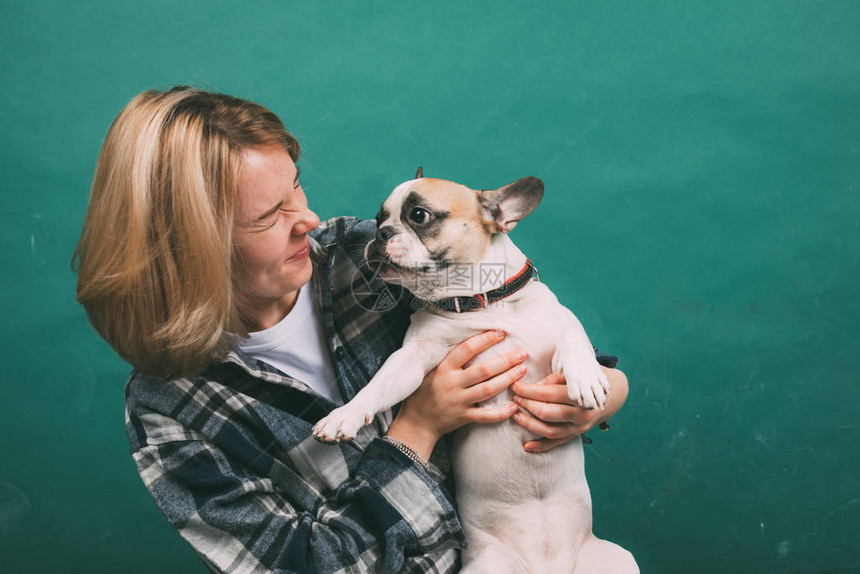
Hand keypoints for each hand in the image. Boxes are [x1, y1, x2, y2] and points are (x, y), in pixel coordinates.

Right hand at [386, 330, 527, 459]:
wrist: (417, 421)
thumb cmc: (424, 392)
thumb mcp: (431, 371)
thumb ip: (450, 360)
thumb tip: (472, 342)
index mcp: (444, 368)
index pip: (466, 349)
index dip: (484, 340)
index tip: (501, 333)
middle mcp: (452, 383)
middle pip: (483, 370)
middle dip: (505, 360)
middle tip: (522, 353)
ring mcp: (459, 401)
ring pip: (487, 390)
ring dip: (507, 379)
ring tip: (522, 370)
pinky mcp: (464, 417)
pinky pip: (486, 416)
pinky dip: (501, 413)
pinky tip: (514, 406)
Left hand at [511, 367, 627, 452]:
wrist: (611, 396)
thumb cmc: (587, 380)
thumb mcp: (572, 375)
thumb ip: (552, 381)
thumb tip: (530, 387)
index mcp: (580, 396)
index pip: (549, 394)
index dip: (529, 390)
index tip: (515, 385)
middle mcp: (581, 414)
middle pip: (548, 413)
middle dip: (527, 405)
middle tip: (514, 398)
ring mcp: (578, 428)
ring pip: (550, 431)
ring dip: (530, 425)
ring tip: (515, 416)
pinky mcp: (575, 436)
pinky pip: (556, 443)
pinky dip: (540, 447)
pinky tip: (526, 446)